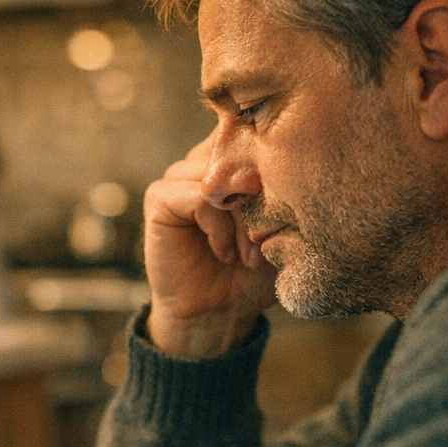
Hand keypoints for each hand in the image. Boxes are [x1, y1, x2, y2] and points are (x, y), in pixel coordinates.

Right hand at [142, 135, 277, 357]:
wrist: (220, 311)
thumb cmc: (255, 270)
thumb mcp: (283, 226)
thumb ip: (283, 189)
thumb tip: (284, 161)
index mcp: (237, 158)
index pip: (260, 134)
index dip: (277, 172)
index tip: (287, 216)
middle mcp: (207, 159)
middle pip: (241, 151)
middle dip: (261, 200)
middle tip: (266, 243)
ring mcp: (180, 174)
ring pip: (222, 175)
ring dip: (241, 219)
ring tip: (248, 254)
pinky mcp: (160, 196)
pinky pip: (198, 196)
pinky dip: (218, 227)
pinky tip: (224, 252)